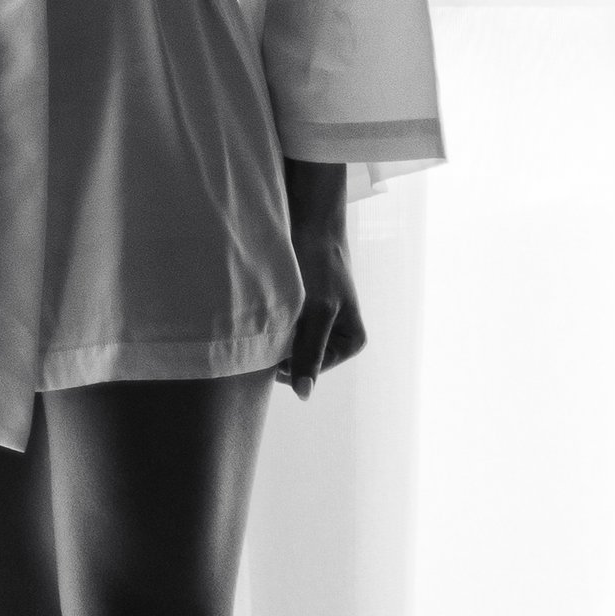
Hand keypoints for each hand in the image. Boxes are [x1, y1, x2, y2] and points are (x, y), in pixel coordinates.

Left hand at [277, 157, 364, 399]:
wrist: (310, 220)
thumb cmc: (320, 264)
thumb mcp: (318, 311)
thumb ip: (310, 352)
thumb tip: (304, 395)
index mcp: (351, 342)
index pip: (308, 372)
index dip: (285, 362)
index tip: (267, 342)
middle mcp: (337, 336)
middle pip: (298, 359)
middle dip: (280, 347)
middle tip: (265, 325)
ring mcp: (319, 323)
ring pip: (287, 343)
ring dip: (273, 333)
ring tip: (265, 312)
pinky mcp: (303, 309)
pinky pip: (283, 327)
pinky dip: (271, 321)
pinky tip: (263, 307)